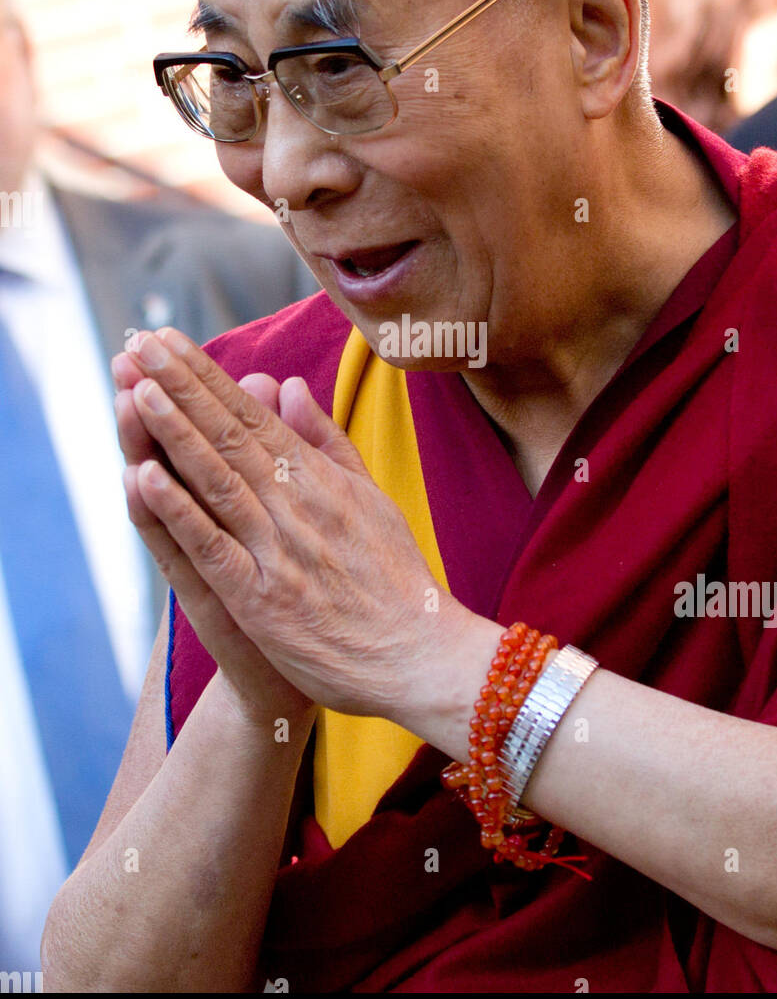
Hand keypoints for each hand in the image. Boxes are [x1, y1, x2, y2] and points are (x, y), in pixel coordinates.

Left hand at [113, 327, 455, 720]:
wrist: (418, 655)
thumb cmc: (394, 578)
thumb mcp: (368, 495)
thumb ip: (325, 440)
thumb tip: (289, 386)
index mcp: (319, 479)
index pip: (252, 416)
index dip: (206, 377)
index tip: (168, 343)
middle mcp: (296, 505)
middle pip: (228, 436)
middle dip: (179, 387)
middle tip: (138, 344)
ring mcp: (277, 550)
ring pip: (216, 480)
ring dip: (174, 432)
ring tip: (137, 388)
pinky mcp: (261, 600)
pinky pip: (213, 547)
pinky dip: (179, 510)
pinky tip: (144, 477)